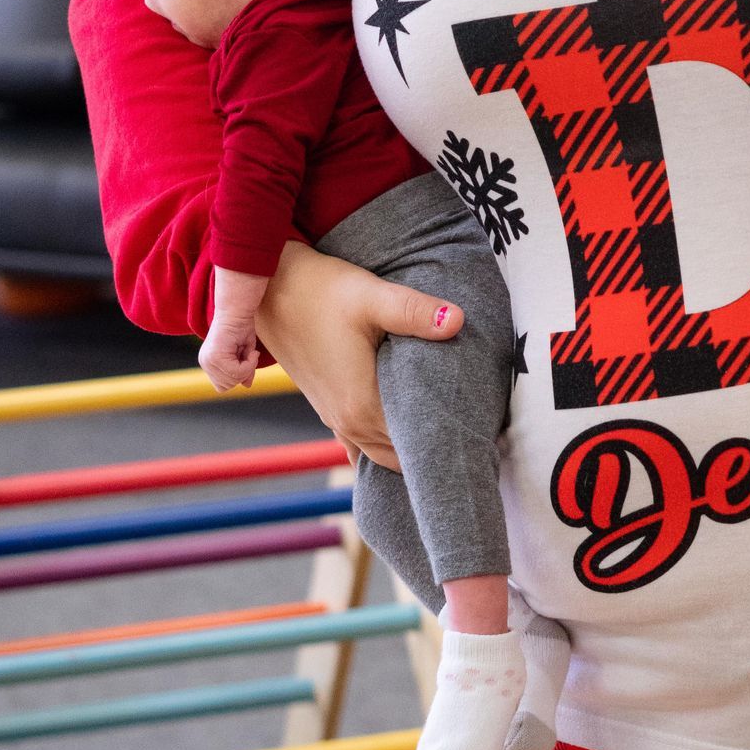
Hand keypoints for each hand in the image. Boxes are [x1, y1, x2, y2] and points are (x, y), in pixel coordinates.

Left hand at [198, 324, 260, 391]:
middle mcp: (205, 362)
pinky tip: (251, 350)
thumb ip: (244, 370)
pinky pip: (237, 372)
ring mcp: (208, 360)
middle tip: (250, 354)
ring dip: (247, 368)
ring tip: (250, 351)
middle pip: (226, 386)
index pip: (222, 386)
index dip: (238, 377)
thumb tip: (246, 386)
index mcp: (208, 362)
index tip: (247, 359)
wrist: (237, 310)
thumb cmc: (241, 327)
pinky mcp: (216, 356)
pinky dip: (249, 364)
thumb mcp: (244, 354)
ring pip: (233, 379)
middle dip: (243, 373)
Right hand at [254, 239, 460, 467]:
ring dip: (410, 452)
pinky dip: (387, 445)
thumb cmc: (319, 290)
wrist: (266, 289)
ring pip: (382, 455)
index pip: (417, 448)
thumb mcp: (371, 296)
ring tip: (449, 443)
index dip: (450, 447)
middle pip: (401, 461)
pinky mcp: (329, 408)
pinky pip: (363, 444)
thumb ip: (415, 312)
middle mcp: (349, 423)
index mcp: (362, 406)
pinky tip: (407, 434)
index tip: (484, 444)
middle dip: (435, 457)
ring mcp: (336, 419)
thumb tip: (458, 321)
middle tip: (478, 448)